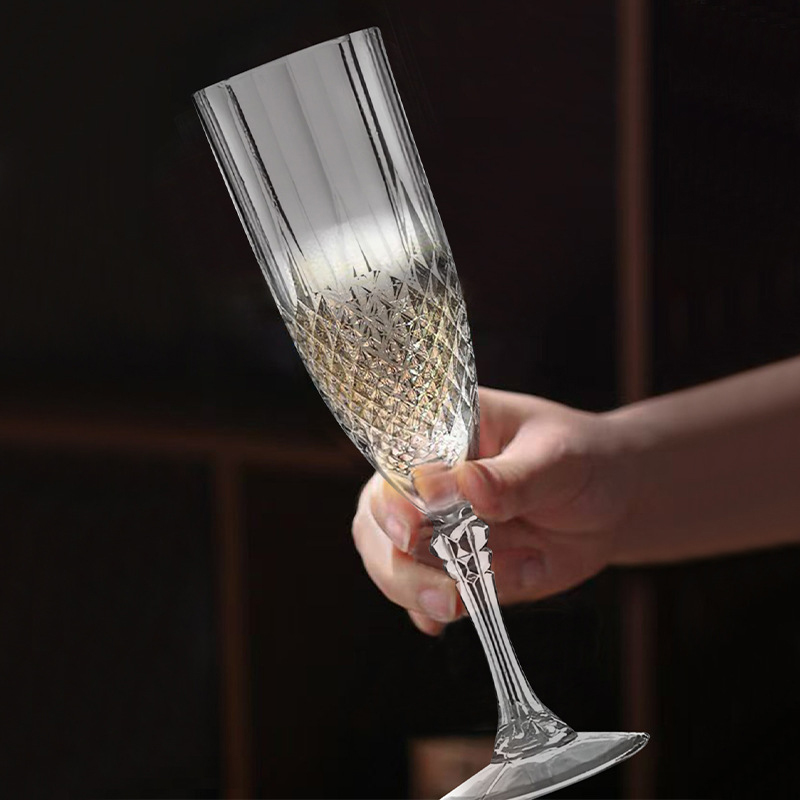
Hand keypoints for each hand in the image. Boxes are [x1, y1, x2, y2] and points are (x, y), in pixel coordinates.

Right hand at [351, 387, 641, 634]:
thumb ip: (510, 477)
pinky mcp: (448, 568)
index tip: (410, 530)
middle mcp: (421, 482)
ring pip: (393, 566)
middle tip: (448, 596)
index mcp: (438, 434)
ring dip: (431, 591)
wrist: (609, 502)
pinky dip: (432, 614)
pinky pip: (420, 598)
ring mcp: (431, 528)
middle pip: (376, 523)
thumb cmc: (579, 460)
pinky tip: (451, 622)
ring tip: (485, 595)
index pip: (392, 463)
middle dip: (402, 565)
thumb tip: (464, 485)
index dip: (392, 499)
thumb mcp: (555, 459)